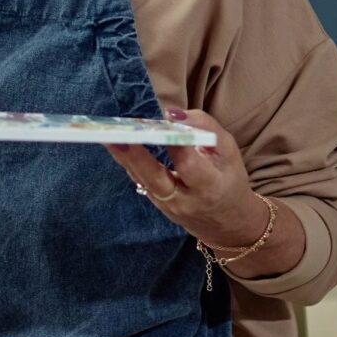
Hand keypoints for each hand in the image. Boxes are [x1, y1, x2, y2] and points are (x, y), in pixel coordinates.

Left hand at [103, 108, 267, 248]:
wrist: (225, 221)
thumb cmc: (228, 179)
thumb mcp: (228, 151)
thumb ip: (205, 127)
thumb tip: (172, 114)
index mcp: (210, 186)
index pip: (189, 164)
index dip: (176, 143)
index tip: (164, 120)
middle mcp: (185, 200)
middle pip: (155, 178)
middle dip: (135, 156)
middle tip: (117, 135)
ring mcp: (167, 205)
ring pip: (142, 180)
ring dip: (124, 157)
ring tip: (107, 134)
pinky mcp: (155, 204)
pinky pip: (140, 180)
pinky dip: (129, 162)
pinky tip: (116, 144)